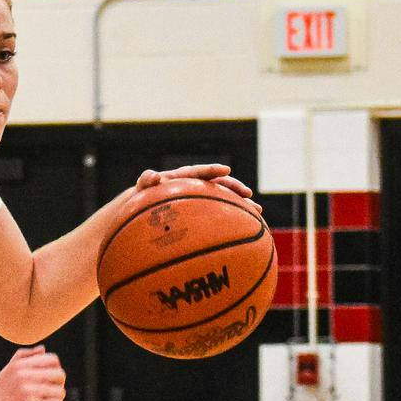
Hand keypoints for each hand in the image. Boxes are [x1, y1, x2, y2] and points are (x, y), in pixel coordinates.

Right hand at [0, 346, 65, 400]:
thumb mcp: (4, 376)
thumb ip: (21, 360)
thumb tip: (42, 349)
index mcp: (18, 365)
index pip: (53, 359)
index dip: (54, 372)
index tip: (45, 384)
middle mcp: (23, 375)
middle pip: (60, 374)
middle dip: (56, 387)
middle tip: (45, 398)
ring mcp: (28, 391)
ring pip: (60, 392)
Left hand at [131, 162, 259, 218]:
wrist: (147, 206)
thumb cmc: (144, 196)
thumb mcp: (142, 187)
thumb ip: (146, 180)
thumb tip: (152, 176)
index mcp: (183, 177)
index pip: (200, 172)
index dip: (212, 170)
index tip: (225, 170)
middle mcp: (196, 186)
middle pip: (219, 185)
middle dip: (235, 188)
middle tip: (248, 193)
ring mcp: (202, 199)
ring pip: (225, 200)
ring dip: (241, 205)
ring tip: (258, 211)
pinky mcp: (204, 212)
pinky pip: (220, 215)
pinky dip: (232, 221)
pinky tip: (247, 231)